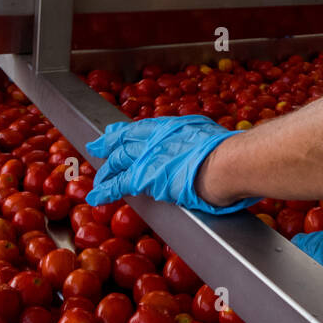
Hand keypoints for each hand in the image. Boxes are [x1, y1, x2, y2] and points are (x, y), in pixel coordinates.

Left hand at [84, 115, 255, 214]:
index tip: (114, 132)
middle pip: (125, 142)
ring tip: (97, 178)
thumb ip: (199, 140)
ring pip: (118, 161)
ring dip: (106, 170)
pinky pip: (119, 183)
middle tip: (97, 147)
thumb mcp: (209, 135)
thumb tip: (207, 149)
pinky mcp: (144, 177)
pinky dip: (105, 190)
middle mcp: (155, 138)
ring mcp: (148, 156)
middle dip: (109, 145)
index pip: (141, 128)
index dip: (125, 131)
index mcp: (171, 127)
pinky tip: (95, 196)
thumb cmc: (227, 151)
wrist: (226, 163)